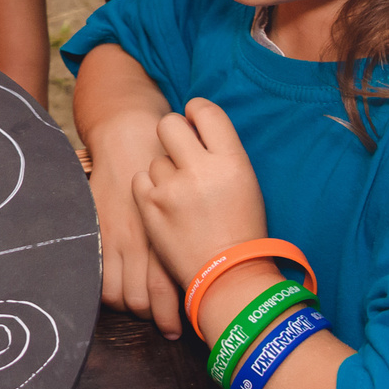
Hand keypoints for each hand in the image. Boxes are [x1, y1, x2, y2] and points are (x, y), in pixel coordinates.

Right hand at [82, 111, 183, 335]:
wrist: (129, 137)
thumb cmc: (170, 168)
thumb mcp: (192, 197)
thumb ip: (193, 232)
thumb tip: (209, 273)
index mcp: (170, 231)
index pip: (171, 288)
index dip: (173, 316)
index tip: (181, 327)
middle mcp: (142, 238)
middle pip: (144, 300)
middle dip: (152, 317)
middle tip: (162, 320)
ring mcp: (116, 235)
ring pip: (119, 294)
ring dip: (129, 307)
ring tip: (139, 306)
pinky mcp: (97, 229)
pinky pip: (100, 277)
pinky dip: (108, 292)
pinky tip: (117, 292)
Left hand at [130, 99, 269, 332]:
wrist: (228, 277)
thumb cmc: (242, 230)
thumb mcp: (246, 184)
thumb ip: (222, 153)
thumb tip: (197, 128)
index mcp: (232, 161)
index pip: (205, 111)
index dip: (195, 111)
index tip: (193, 120)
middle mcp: (201, 169)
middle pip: (169, 124)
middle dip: (173, 133)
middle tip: (179, 150)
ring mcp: (171, 188)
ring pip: (156, 158)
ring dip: (165, 171)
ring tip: (181, 196)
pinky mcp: (150, 206)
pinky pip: (141, 179)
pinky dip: (149, 189)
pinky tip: (166, 205)